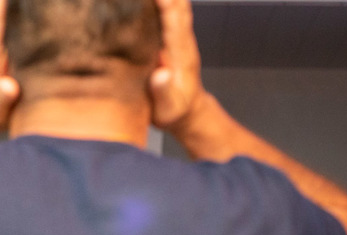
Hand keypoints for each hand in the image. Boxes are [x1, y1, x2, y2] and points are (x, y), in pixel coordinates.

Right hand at [148, 0, 208, 130]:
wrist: (186, 111)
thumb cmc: (174, 111)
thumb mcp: (168, 108)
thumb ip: (164, 91)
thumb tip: (161, 73)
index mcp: (180, 52)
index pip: (174, 19)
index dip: (165, 2)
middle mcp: (181, 38)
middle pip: (177, 3)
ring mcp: (177, 35)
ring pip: (175, 3)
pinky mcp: (170, 36)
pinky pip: (167, 10)